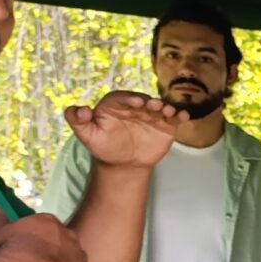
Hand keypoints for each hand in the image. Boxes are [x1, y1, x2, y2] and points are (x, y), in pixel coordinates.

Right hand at [0, 206, 87, 261]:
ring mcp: (79, 256)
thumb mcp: (1, 231)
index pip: (47, 226)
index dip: (40, 237)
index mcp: (50, 222)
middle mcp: (69, 236)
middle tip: (41, 261)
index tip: (31, 245)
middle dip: (55, 249)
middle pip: (64, 241)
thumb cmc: (14, 247)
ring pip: (74, 259)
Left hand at [64, 90, 181, 168]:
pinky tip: (183, 116)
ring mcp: (152, 115)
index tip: (136, 103)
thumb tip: (78, 110)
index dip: (130, 99)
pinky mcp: (165, 126)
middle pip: (145, 101)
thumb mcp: (86, 135)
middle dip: (150, 102)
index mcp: (116, 104)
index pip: (123, 98)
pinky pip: (174, 119)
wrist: (122, 163)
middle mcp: (136, 107)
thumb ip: (77, 120)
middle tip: (154, 106)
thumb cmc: (103, 146)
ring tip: (169, 112)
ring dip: (166, 107)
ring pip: (161, 108)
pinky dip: (180, 115)